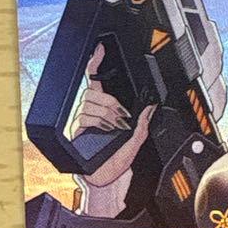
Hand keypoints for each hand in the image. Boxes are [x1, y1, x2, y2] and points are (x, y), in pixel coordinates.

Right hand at [71, 43, 154, 188]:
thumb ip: (143, 124)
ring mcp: (83, 119)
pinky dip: (98, 122)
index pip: (97, 80)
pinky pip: (84, 115)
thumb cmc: (117, 163)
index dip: (96, 62)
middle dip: (111, 103)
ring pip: (91, 103)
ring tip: (113, 129)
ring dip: (107, 115)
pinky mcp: (76, 129)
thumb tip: (151, 107)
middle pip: (95, 90)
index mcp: (106, 110)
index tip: (99, 48)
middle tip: (121, 119)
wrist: (105, 179)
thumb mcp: (136, 142)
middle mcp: (93, 112)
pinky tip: (103, 132)